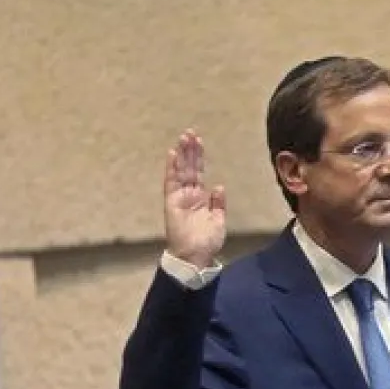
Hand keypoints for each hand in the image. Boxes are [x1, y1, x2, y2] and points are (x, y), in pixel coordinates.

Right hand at [164, 129, 225, 267]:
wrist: (196, 256)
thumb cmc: (207, 241)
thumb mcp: (218, 220)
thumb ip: (218, 203)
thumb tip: (219, 187)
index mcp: (200, 198)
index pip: (198, 173)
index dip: (198, 157)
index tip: (199, 141)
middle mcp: (188, 195)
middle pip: (189, 168)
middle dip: (190, 150)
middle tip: (190, 132)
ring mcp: (179, 197)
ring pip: (180, 171)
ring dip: (182, 154)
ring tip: (184, 137)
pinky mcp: (172, 203)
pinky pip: (171, 182)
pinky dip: (172, 168)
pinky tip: (173, 154)